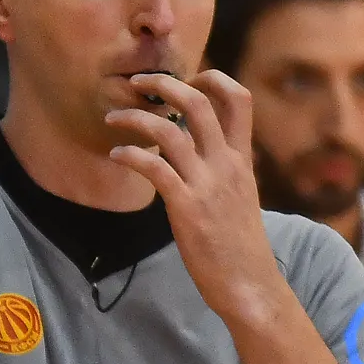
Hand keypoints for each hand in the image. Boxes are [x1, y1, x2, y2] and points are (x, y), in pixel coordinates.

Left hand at [107, 73, 286, 330]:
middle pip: (199, 103)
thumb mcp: (243, 196)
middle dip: (165, 84)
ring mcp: (207, 185)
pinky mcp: (187, 208)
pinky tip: (117, 155)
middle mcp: (227, 165)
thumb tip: (201, 152)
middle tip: (138, 83)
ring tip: (112, 118)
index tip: (188, 78)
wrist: (250, 284)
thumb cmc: (241, 244)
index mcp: (242, 159)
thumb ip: (226, 169)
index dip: (213, 79)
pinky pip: (154, 168)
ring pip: (169, 131)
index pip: (240, 100)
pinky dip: (130, 155)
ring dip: (135, 119)